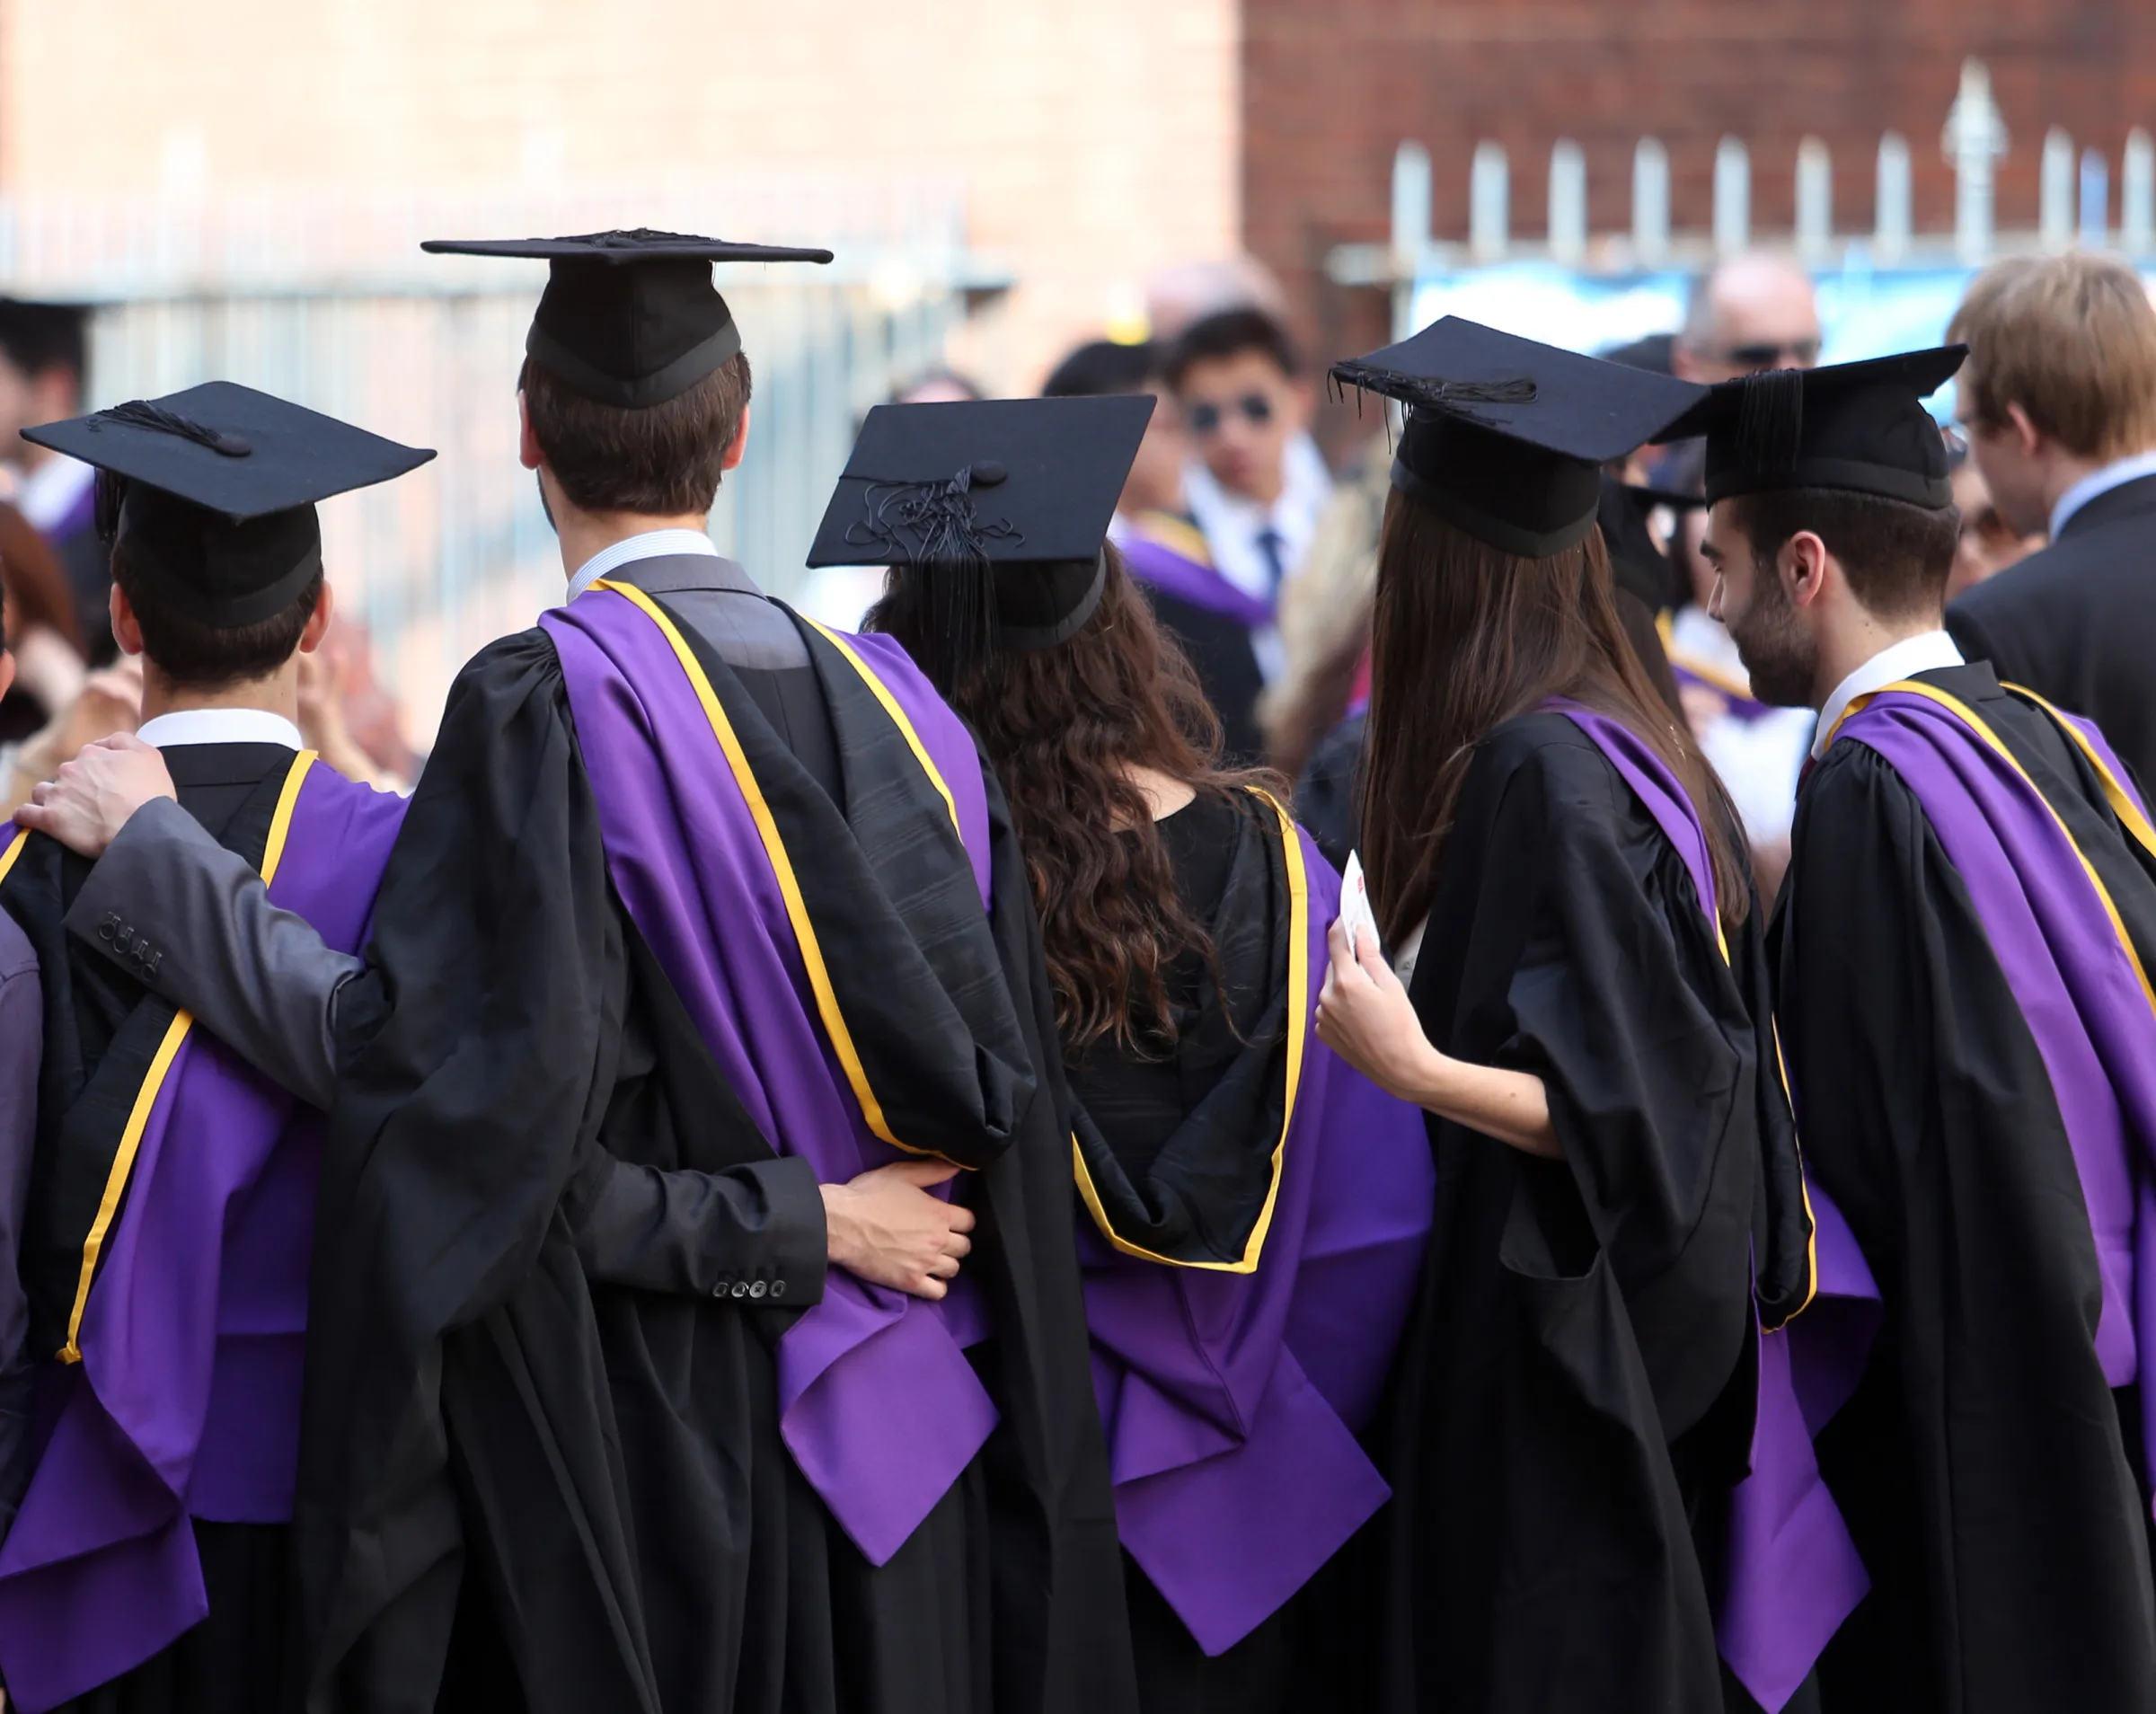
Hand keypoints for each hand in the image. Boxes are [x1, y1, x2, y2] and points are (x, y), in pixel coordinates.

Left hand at [14, 733, 176, 855]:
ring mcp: (58, 793)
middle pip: (66, 774)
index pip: (89, 756)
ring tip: (68, 813)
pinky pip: (25, 814)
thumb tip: (105, 742)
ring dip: (51, 798)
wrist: (143, 828)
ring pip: (43, 791)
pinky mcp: (49, 818)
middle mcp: (71, 769)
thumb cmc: (151, 795)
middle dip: (76, 785)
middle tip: (95, 802)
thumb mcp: (150, 755)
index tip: (109, 785)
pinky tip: (37, 821)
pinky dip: (28, 816)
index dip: (99, 770)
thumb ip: (125, 741)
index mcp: (93, 754)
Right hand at [820, 1159, 975, 1300]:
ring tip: (932, 1258)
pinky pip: (938, 1292)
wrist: (841, 1223)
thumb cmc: (868, 1196)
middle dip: (955, 1242)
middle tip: (938, 1239)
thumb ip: (933, 1170)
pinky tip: (927, 1278)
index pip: (969, 1221)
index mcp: (939, 1213)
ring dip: (946, 1263)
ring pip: (953, 1269)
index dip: (960, 1219)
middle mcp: (938, 1239)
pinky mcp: (910, 1281)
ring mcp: (925, 1263)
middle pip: (964, 1246)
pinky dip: (937, 1287)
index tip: (949, 1220)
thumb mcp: (901, 1174)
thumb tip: (958, 1166)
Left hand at [1315, 916, 1441, 1103]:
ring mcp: (1321, 1017)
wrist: (1399, 1067)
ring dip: (1343, 988)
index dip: (1341, 927)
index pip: (1336, 943)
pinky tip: (1359, 1018)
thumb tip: (1360, 932)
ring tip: (1368, 1003)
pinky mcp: (1322, 1033)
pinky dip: (1339, 1007)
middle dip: (1348, 964)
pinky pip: (1328, 1009)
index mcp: (1345, 982)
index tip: (1346, 917)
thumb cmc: (1401, 1025)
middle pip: (1334, 967)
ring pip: (1330, 989)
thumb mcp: (1391, 985)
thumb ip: (1371, 956)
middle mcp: (1326, 997)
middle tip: (1369, 971)